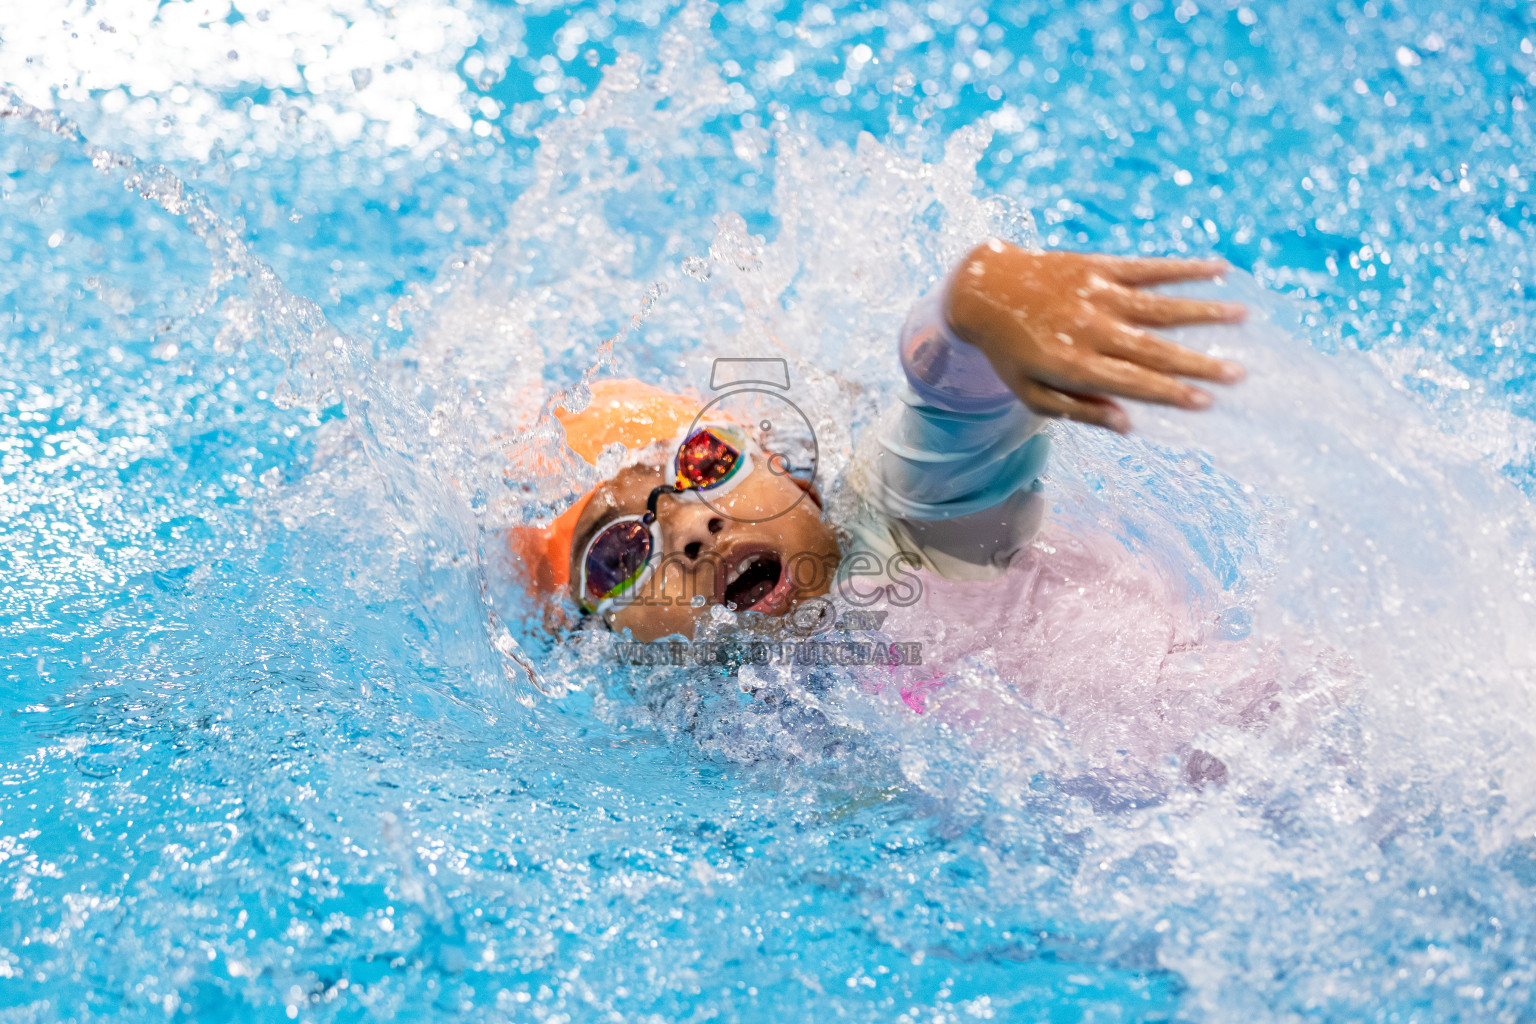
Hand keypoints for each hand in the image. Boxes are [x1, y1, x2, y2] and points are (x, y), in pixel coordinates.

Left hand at [945, 240, 1246, 432]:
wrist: (983, 290)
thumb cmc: (1010, 351)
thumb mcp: (1031, 394)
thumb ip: (1078, 411)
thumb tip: (1127, 425)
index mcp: (1074, 365)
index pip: (1132, 383)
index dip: (1170, 393)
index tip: (1207, 402)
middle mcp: (1089, 329)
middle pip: (1154, 349)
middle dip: (1198, 363)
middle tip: (1239, 373)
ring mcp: (1096, 294)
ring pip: (1159, 305)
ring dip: (1203, 311)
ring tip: (1242, 315)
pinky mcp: (1099, 266)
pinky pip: (1148, 267)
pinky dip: (1184, 268)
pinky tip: (1218, 269)